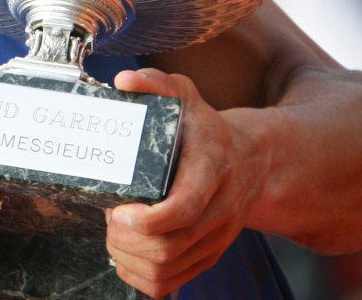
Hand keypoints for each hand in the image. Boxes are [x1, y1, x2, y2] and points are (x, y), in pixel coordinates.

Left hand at [104, 69, 264, 297]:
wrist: (252, 160)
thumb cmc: (207, 129)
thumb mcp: (185, 96)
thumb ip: (156, 83)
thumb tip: (124, 81)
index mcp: (210, 168)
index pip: (185, 206)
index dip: (148, 218)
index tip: (117, 211)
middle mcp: (218, 209)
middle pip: (169, 246)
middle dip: (126, 239)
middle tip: (109, 218)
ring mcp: (214, 237)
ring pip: (168, 269)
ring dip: (129, 259)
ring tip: (115, 234)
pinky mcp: (208, 254)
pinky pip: (172, 283)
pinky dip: (142, 278)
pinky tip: (127, 255)